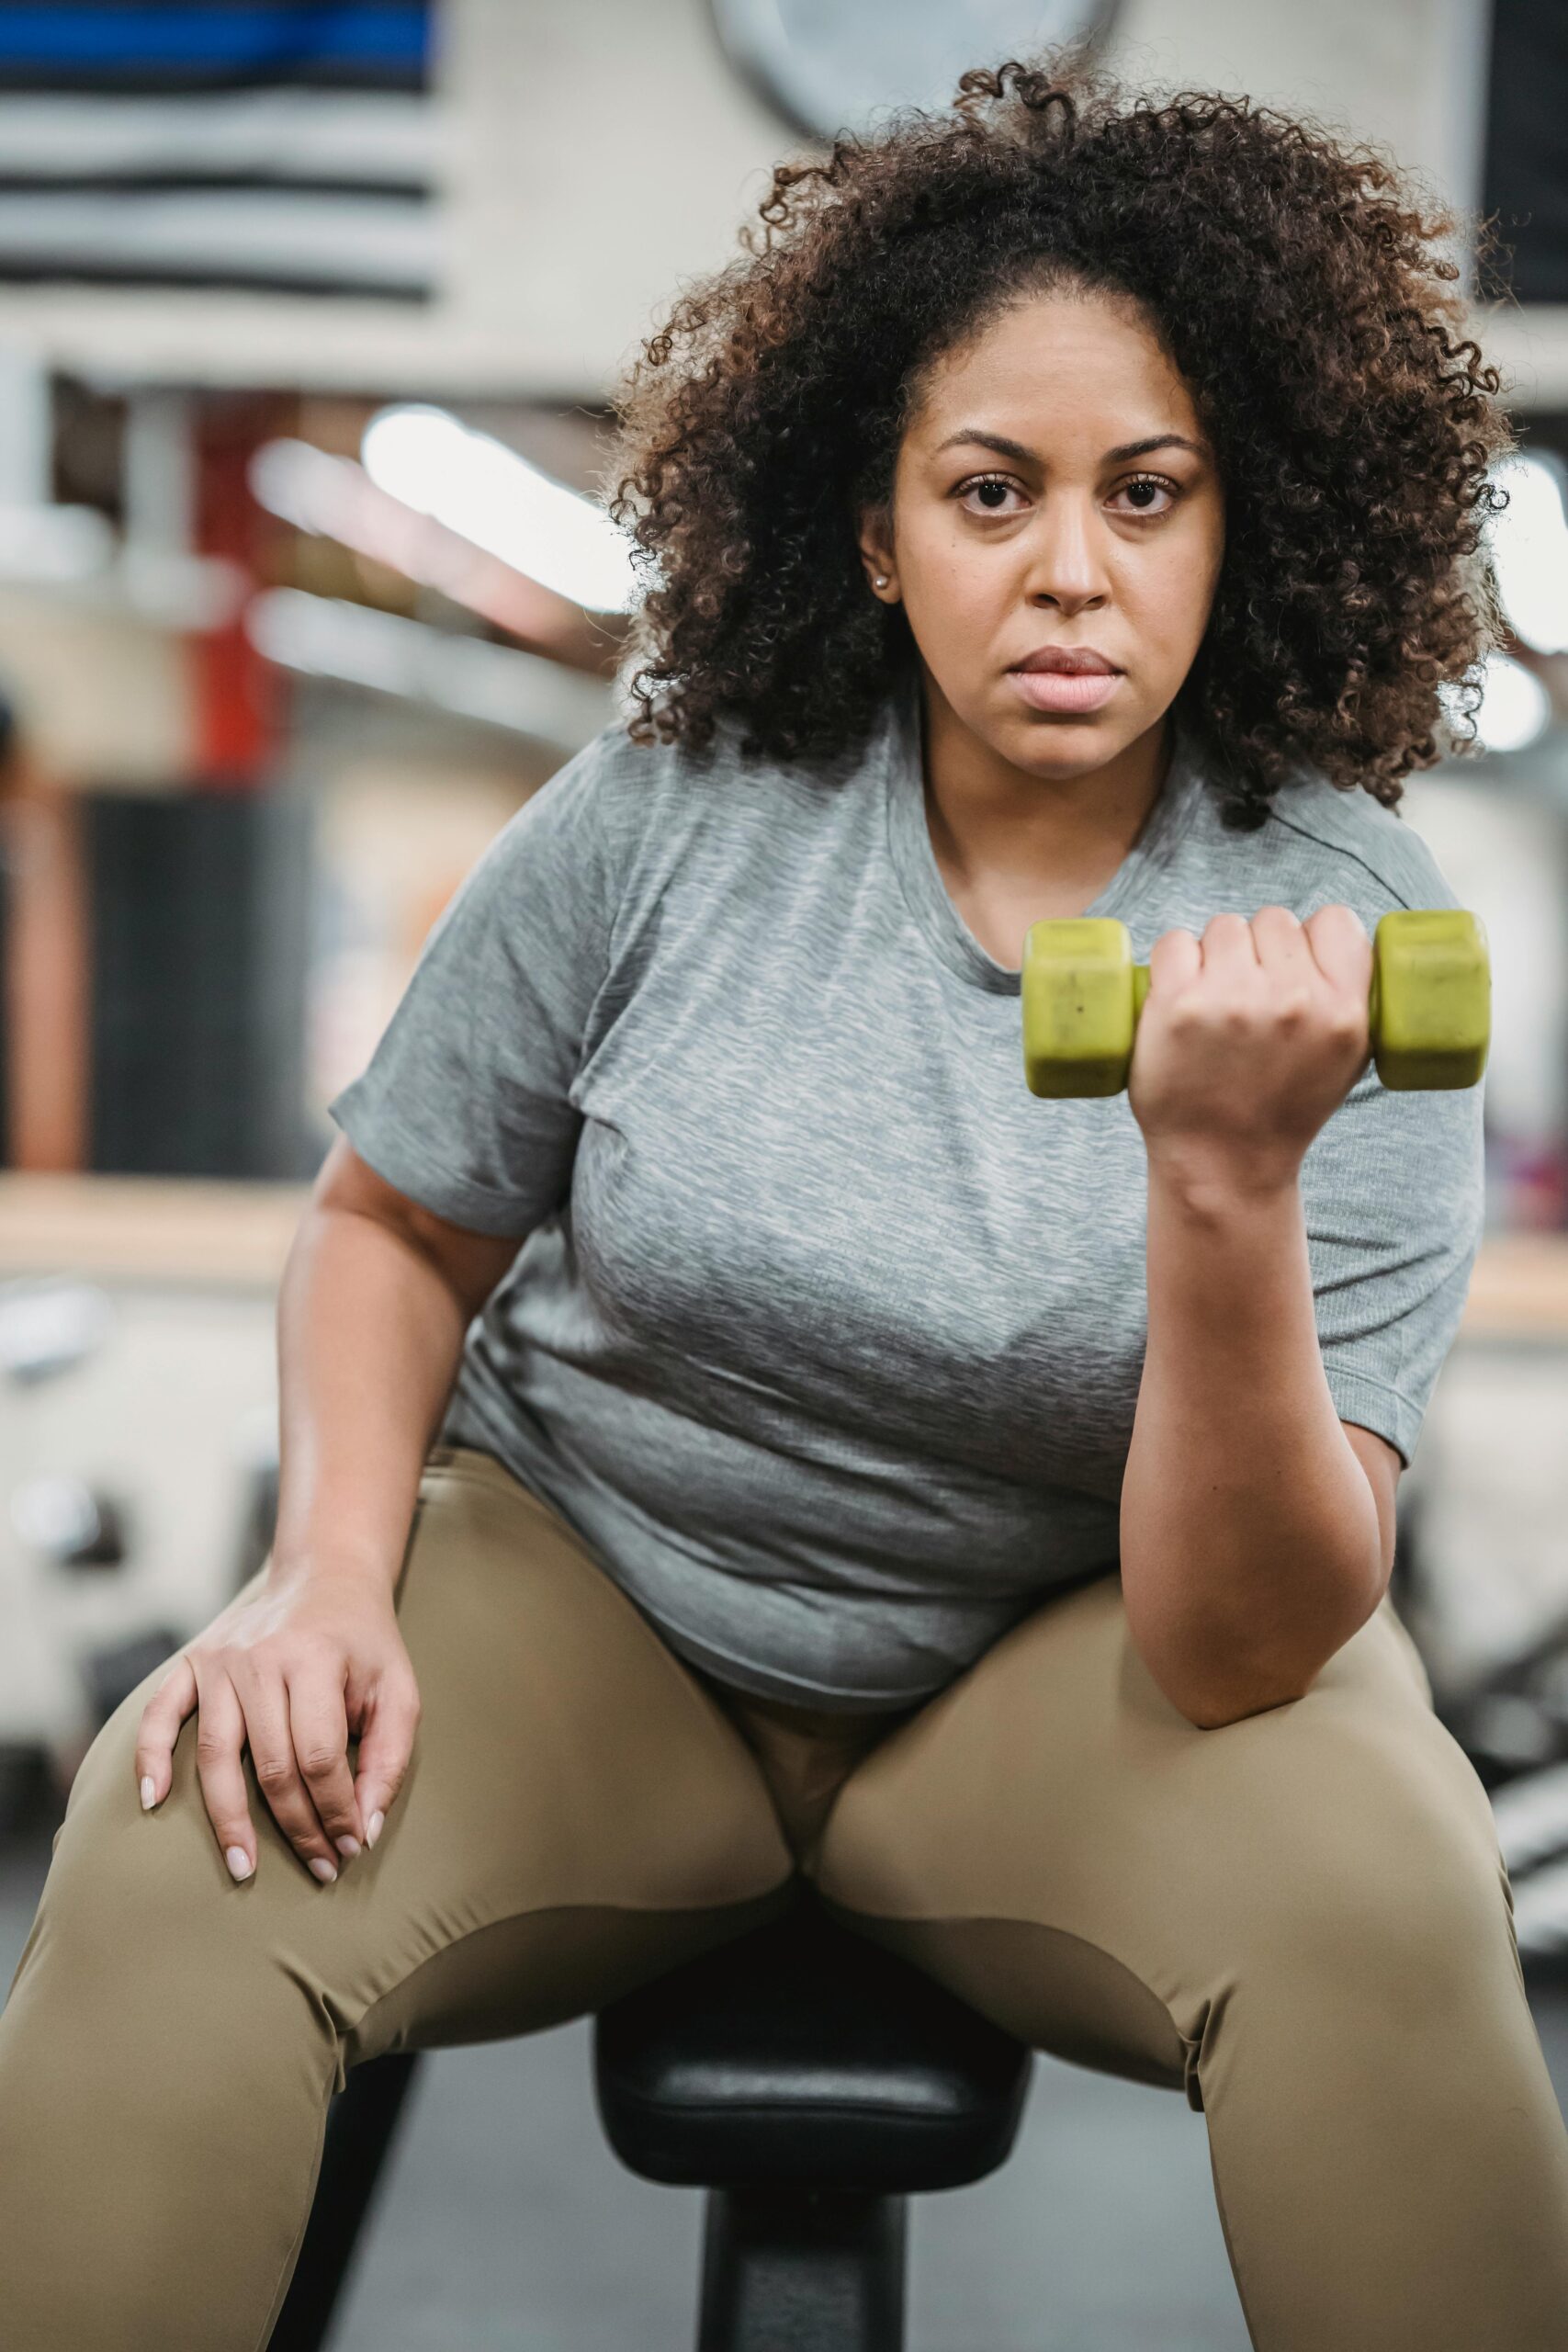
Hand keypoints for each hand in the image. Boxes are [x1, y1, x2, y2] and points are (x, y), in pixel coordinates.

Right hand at [133, 1563, 421, 1884]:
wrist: (325, 1578)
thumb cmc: (366, 1645)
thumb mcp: (399, 1690)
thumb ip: (390, 1758)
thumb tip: (366, 1829)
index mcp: (316, 1659)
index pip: (320, 1755)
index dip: (336, 1809)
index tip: (350, 1846)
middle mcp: (261, 1658)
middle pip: (271, 1764)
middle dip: (297, 1826)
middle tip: (318, 1868)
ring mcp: (220, 1660)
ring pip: (216, 1755)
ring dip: (229, 1819)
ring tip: (243, 1867)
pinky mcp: (193, 1662)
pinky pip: (160, 1715)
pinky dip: (150, 1758)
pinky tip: (152, 1801)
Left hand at [1128, 904, 1372, 1187]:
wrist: (1222, 1165)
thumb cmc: (1281, 1110)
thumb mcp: (1346, 1060)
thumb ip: (1345, 998)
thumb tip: (1325, 936)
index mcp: (1343, 1011)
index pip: (1336, 920)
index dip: (1311, 937)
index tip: (1293, 964)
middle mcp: (1293, 1000)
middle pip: (1274, 919)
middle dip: (1259, 949)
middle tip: (1247, 997)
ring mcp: (1232, 999)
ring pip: (1224, 927)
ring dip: (1215, 954)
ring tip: (1213, 1002)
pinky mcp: (1176, 1005)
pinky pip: (1174, 942)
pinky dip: (1173, 962)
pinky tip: (1179, 997)